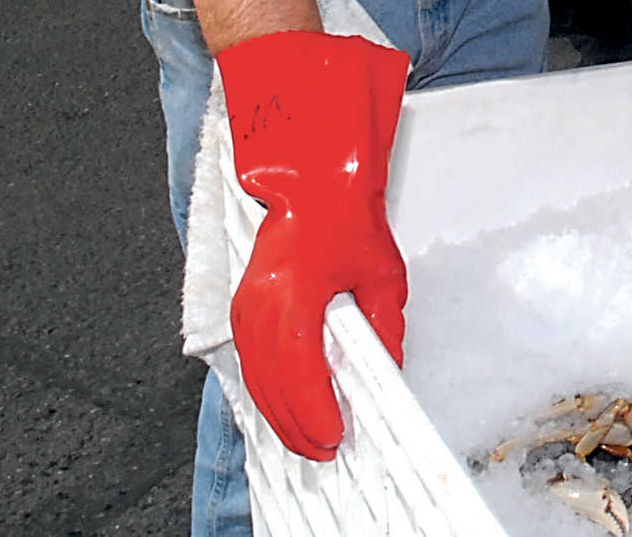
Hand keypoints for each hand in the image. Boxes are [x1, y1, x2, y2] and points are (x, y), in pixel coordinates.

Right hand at [219, 31, 409, 460]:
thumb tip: (387, 368)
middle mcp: (261, 303)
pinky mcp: (244, 305)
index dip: (316, 409)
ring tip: (306, 436)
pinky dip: (267, 387)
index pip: (301, 369)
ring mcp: (247, 304)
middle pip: (271, 382)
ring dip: (279, 411)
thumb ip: (384, 327)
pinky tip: (285, 404)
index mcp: (294, 294)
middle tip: (324, 448)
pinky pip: (249, 358)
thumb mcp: (382, 276)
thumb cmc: (346, 217)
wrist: (316, 183)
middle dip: (297, 423)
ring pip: (254, 375)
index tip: (335, 433)